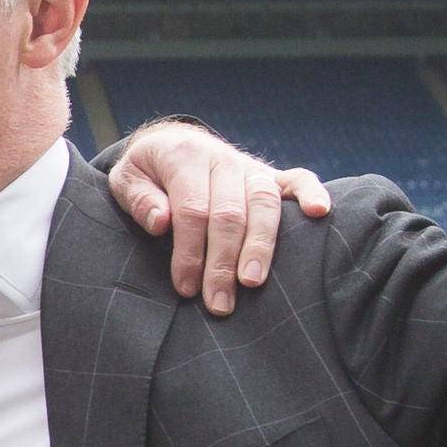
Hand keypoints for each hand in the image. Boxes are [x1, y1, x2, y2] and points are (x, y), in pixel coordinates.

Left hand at [105, 120, 332, 314]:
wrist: (172, 144)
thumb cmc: (148, 174)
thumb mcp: (126, 180)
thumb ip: (139, 200)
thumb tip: (161, 222)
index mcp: (184, 156)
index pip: (192, 210)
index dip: (189, 252)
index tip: (186, 287)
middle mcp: (222, 160)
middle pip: (230, 213)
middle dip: (223, 262)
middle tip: (219, 303)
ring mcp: (250, 167)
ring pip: (264, 203)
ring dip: (261, 246)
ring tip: (253, 283)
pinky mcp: (271, 175)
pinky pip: (297, 179)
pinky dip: (311, 193)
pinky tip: (320, 213)